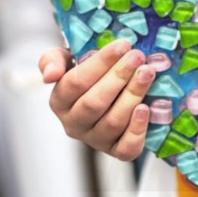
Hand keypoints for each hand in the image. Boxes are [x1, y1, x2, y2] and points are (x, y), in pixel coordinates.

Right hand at [38, 39, 153, 160]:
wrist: (111, 91)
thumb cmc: (90, 72)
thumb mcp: (68, 59)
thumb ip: (54, 60)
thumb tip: (50, 76)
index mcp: (60, 101)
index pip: (76, 82)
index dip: (100, 63)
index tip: (122, 45)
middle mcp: (74, 124)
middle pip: (94, 103)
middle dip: (119, 77)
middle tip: (138, 57)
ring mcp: (95, 139)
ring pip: (112, 122)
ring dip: (132, 95)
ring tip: (147, 73)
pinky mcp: (117, 151)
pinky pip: (126, 148)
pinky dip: (137, 129)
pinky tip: (146, 108)